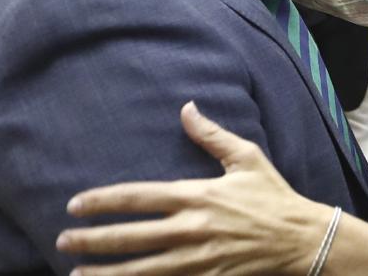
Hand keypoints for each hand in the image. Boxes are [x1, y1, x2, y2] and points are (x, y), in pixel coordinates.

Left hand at [56, 102, 323, 275]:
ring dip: (106, 273)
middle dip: (92, 240)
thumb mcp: (246, 157)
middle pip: (131, 237)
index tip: (75, 205)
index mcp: (196, 196)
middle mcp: (192, 229)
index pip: (137, 197)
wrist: (304, 239)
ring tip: (75, 273)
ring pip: (142, 270)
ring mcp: (198, 260)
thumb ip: (211, 135)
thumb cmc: (274, 196)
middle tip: (63, 240)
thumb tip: (186, 108)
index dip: (102, 201)